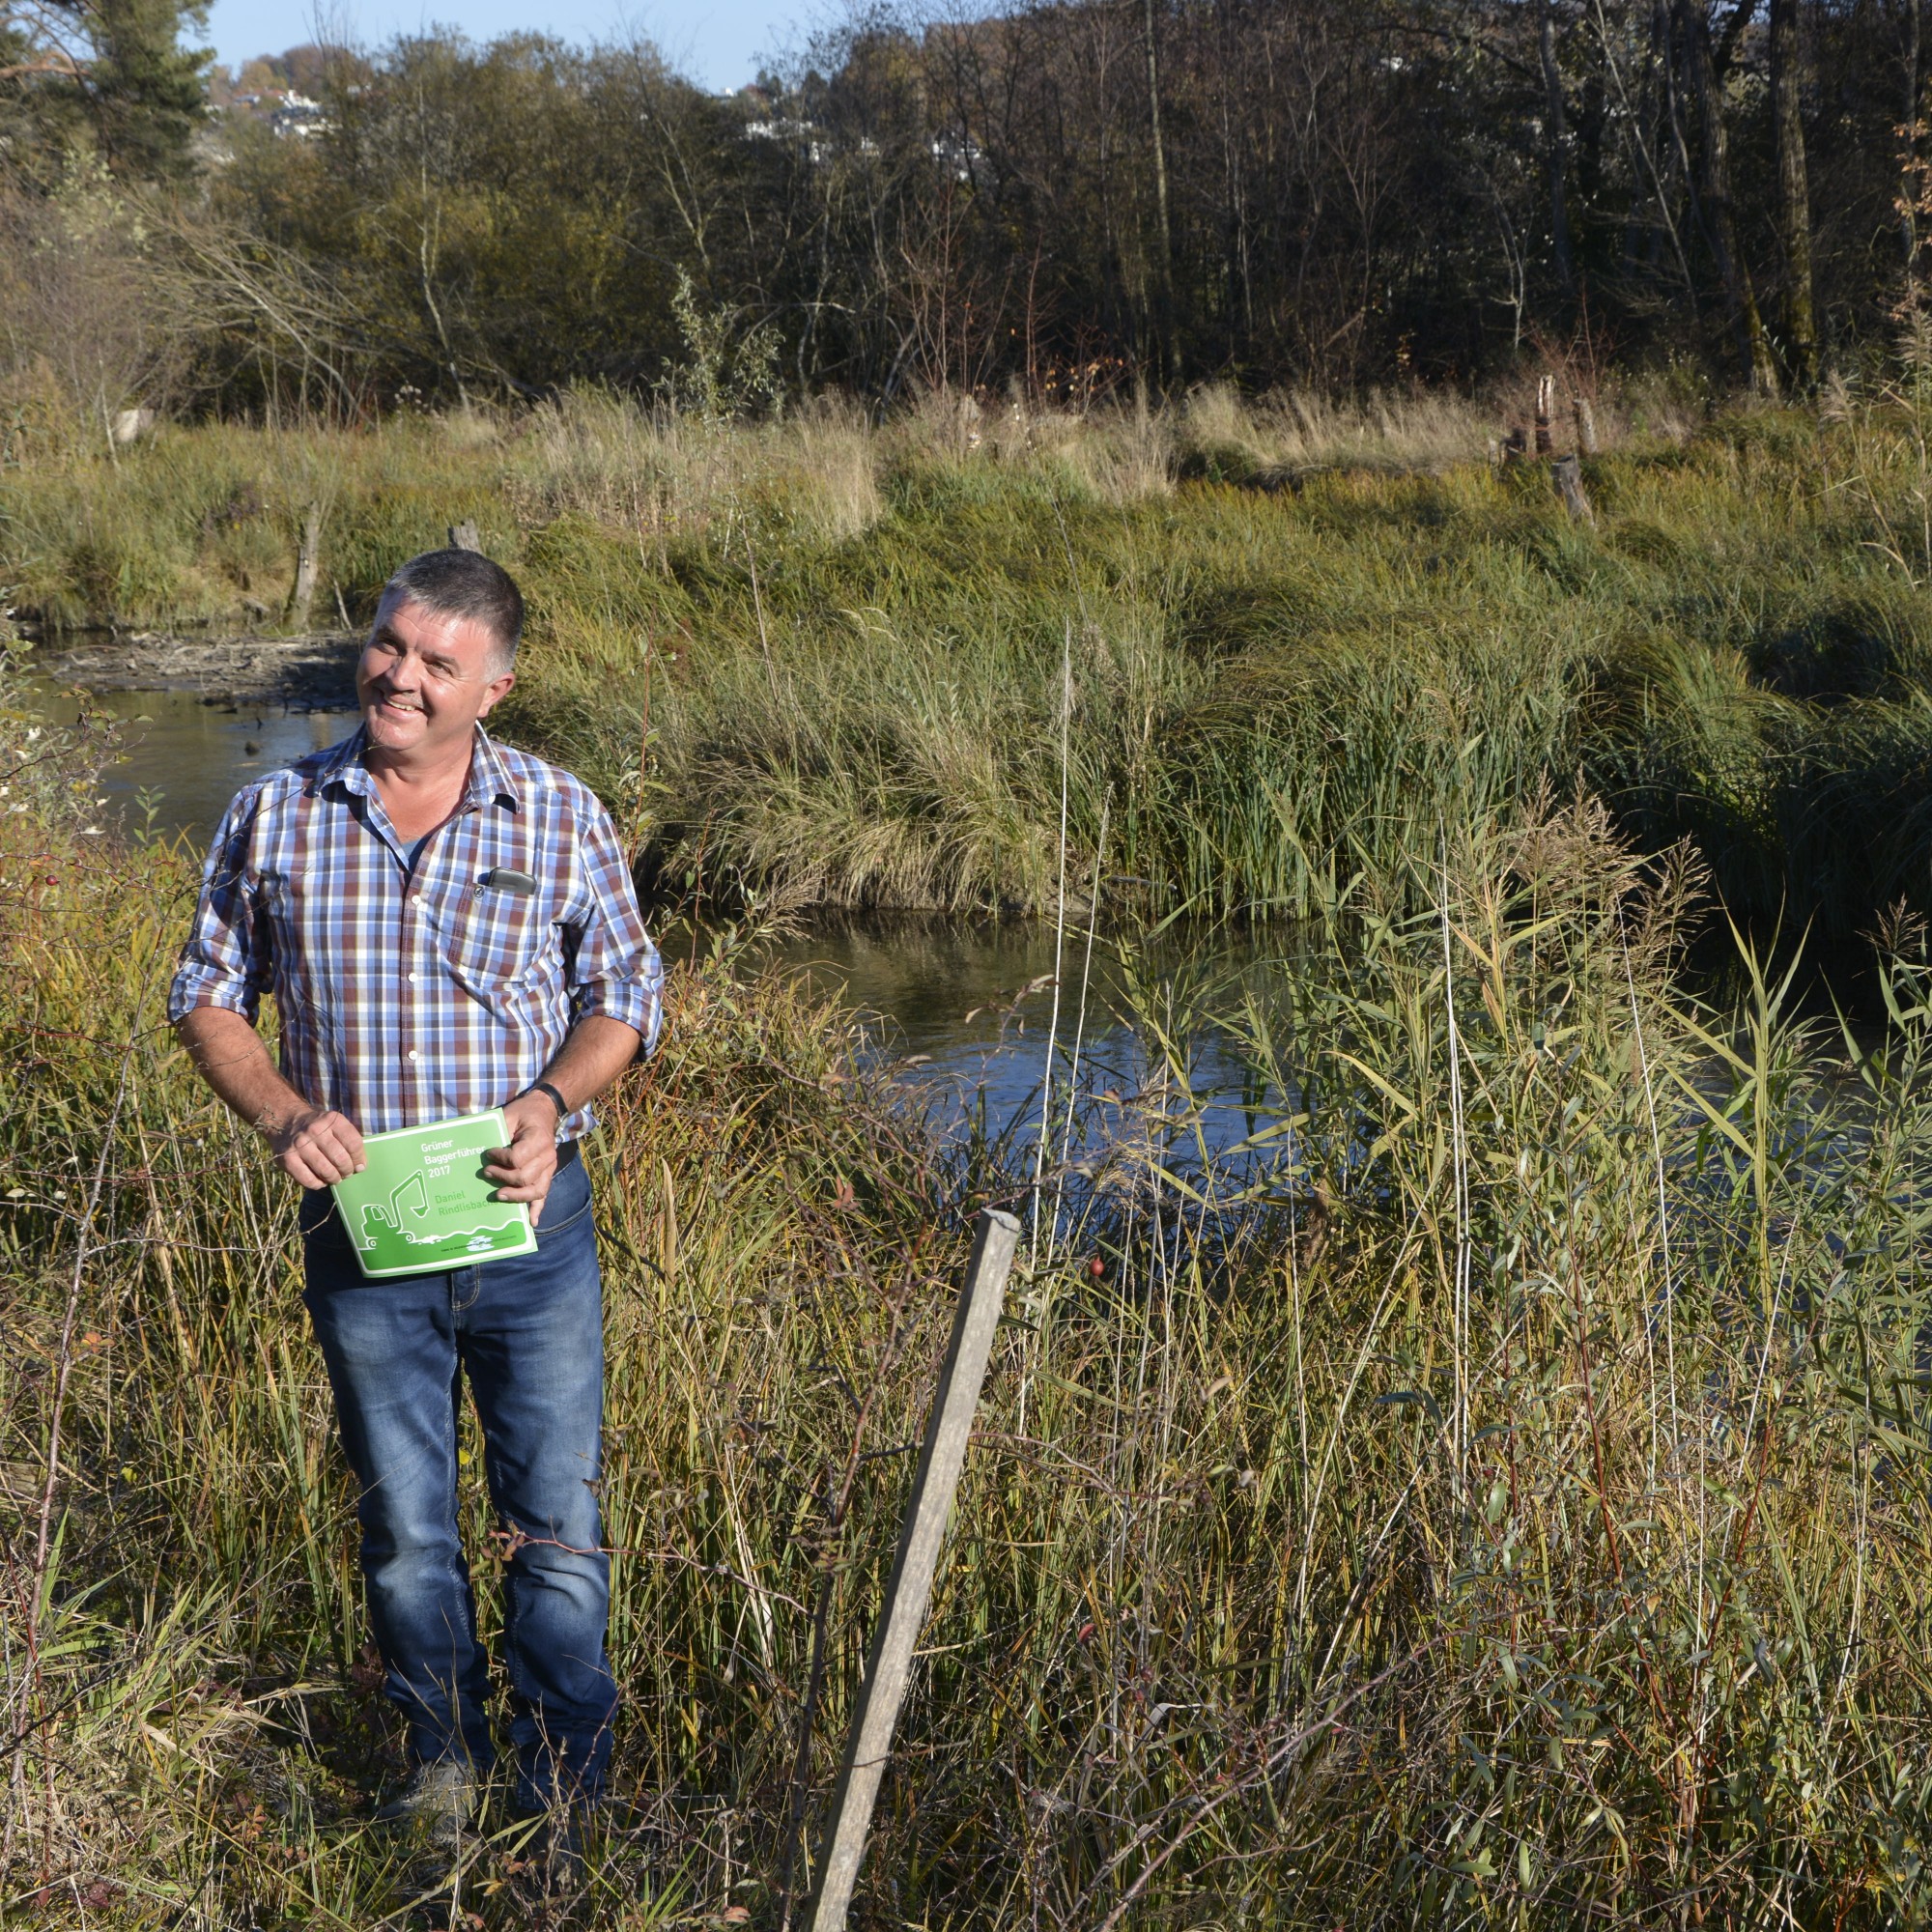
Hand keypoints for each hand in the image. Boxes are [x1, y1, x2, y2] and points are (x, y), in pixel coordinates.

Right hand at [268, 1107, 365, 1189]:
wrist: (286, 1122)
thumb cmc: (318, 1127)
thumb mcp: (334, 1123)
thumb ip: (348, 1140)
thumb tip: (360, 1166)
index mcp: (331, 1120)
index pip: (353, 1143)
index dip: (359, 1158)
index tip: (359, 1165)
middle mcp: (315, 1130)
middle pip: (340, 1158)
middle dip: (347, 1170)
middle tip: (347, 1173)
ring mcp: (300, 1145)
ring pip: (326, 1171)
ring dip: (334, 1178)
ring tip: (336, 1178)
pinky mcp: (287, 1159)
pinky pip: (308, 1180)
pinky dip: (318, 1184)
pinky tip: (321, 1181)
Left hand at [484, 1092, 560, 1226]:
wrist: (545, 1111)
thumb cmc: (524, 1113)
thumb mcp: (509, 1115)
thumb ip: (499, 1132)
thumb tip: (481, 1152)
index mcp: (538, 1139)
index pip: (517, 1158)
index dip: (499, 1159)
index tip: (488, 1154)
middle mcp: (547, 1156)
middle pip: (525, 1177)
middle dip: (503, 1177)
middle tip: (486, 1173)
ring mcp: (549, 1167)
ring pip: (535, 1190)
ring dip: (516, 1196)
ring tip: (499, 1195)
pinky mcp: (547, 1174)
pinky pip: (544, 1194)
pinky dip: (538, 1209)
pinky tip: (531, 1222)